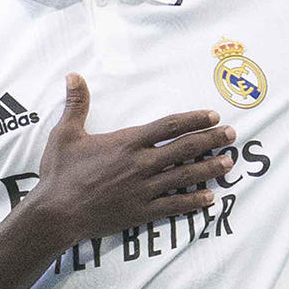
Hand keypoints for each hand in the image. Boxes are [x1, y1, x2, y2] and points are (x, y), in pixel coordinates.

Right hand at [29, 74, 235, 246]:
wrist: (56, 213)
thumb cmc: (59, 173)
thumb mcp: (65, 134)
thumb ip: (76, 104)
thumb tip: (73, 75)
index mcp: (126, 143)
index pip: (168, 126)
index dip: (193, 119)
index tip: (212, 116)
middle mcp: (140, 164)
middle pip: (184, 149)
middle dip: (211, 140)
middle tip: (232, 135)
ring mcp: (143, 190)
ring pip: (184, 176)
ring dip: (209, 169)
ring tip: (229, 163)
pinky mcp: (141, 212)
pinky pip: (173, 206)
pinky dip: (193, 202)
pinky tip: (210, 198)